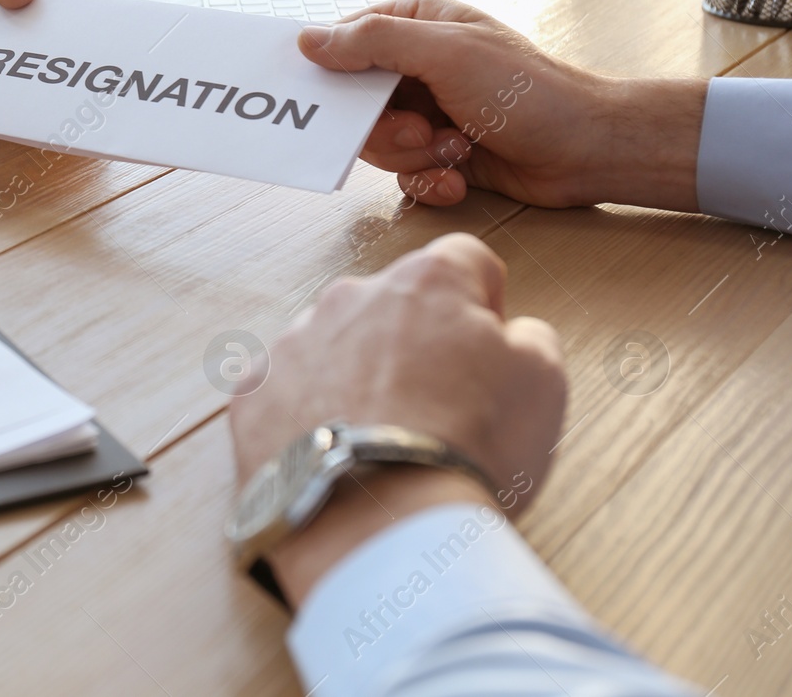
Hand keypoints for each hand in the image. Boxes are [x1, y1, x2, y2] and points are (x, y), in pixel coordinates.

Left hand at [228, 233, 564, 607]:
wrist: (381, 529)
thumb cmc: (469, 451)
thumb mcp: (541, 384)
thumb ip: (527, 338)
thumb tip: (508, 332)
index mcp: (423, 283)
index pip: (462, 262)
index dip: (482, 303)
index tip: (485, 350)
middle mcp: (347, 299)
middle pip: (388, 305)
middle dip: (410, 343)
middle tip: (434, 408)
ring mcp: (290, 347)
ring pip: (330, 349)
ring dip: (353, 379)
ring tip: (379, 443)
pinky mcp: (250, 399)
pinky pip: (283, 395)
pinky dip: (304, 418)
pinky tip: (333, 459)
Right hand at [297, 0, 705, 210]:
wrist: (586, 150)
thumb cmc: (529, 91)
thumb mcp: (445, 53)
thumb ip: (373, 42)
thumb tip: (308, 41)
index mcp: (416, 24)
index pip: (345, 42)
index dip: (334, 74)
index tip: (340, 101)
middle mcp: (417, 66)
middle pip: (356, 104)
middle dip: (387, 129)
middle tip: (422, 131)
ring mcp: (428, 111)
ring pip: (378, 144)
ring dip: (414, 157)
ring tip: (455, 149)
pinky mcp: (439, 153)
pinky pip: (403, 175)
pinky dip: (429, 181)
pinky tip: (459, 177)